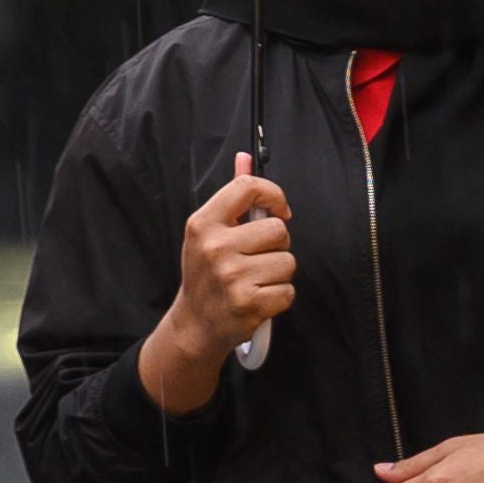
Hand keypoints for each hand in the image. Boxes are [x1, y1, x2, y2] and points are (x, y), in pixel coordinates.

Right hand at [136, 153, 294, 413]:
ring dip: (278, 274)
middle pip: (279, 230)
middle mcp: (215, 247)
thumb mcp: (209, 233)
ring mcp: (231, 277)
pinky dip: (279, 298)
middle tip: (256, 259)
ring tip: (255, 281)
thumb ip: (232, 198)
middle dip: (276, 246)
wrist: (194, 325)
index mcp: (203, 224)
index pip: (248, 188)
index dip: (273, 195)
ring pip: (288, 262)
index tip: (279, 210)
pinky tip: (258, 299)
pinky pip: (288, 291)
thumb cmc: (206, 274)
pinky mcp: (248, 304)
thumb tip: (245, 157)